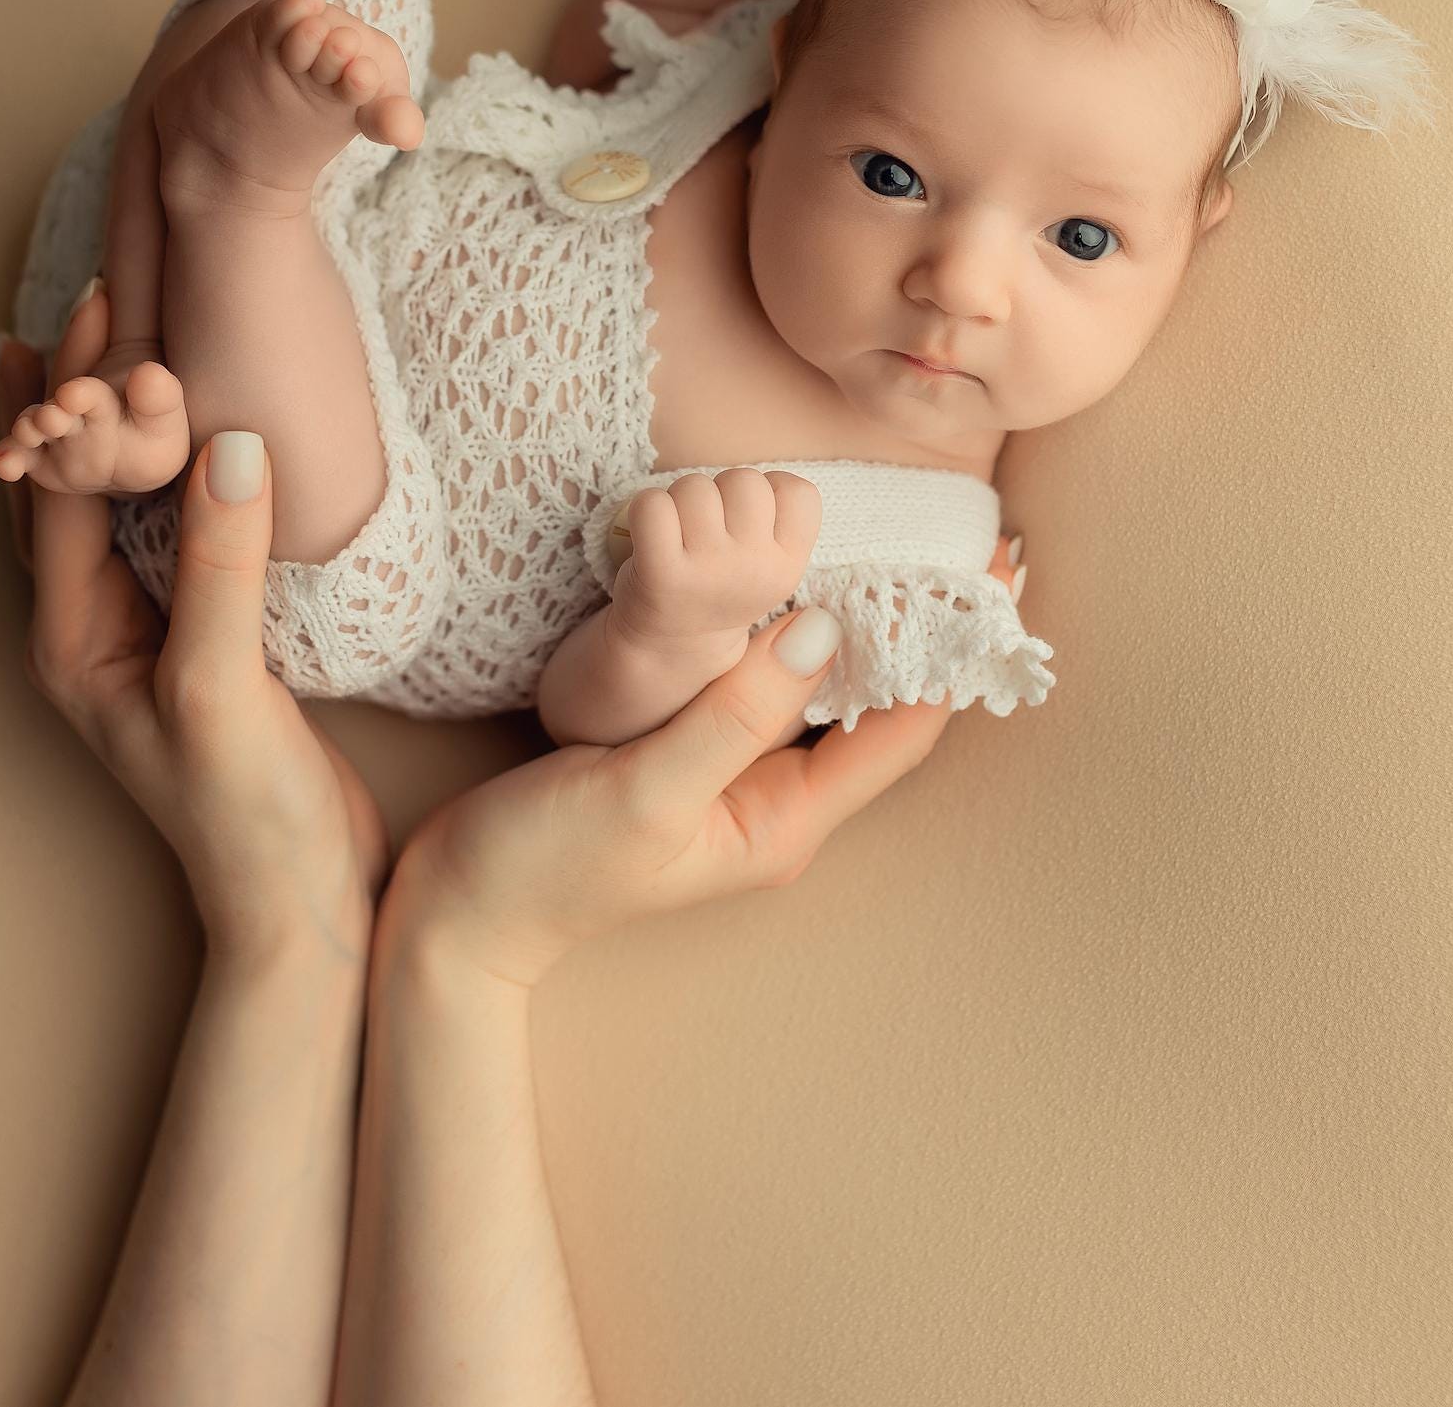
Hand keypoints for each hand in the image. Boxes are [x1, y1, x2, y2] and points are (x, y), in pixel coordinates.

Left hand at [0, 285, 388, 966]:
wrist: (301, 910)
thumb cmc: (245, 818)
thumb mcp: (224, 685)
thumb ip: (220, 567)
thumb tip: (227, 444)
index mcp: (74, 638)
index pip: (63, 488)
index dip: (79, 395)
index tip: (106, 304)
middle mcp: (94, 632)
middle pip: (68, 487)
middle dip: (76, 395)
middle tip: (97, 295)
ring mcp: (145, 640)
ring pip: (115, 507)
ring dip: (115, 426)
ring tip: (118, 343)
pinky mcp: (201, 645)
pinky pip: (169, 534)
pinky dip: (169, 472)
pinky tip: (194, 441)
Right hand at [384, 533, 1020, 990]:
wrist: (458, 908)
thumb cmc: (546, 865)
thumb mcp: (646, 788)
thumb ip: (735, 713)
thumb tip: (825, 629)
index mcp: (784, 822)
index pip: (900, 732)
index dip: (953, 656)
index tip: (994, 579)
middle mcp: (775, 801)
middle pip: (875, 706)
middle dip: (924, 631)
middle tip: (972, 547)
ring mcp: (733, 776)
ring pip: (821, 686)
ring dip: (861, 618)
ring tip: (904, 542)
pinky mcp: (690, 750)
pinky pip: (763, 678)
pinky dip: (788, 624)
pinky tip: (792, 574)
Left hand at [606, 467, 822, 668]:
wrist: (672, 645)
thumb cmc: (721, 584)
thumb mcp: (769, 565)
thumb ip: (779, 521)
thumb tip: (767, 480)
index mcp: (789, 566)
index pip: (797, 491)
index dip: (768, 491)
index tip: (748, 518)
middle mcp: (756, 568)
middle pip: (744, 480)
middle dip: (720, 491)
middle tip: (707, 526)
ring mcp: (710, 569)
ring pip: (696, 486)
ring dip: (680, 499)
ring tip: (679, 532)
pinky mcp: (662, 571)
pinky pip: (652, 504)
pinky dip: (645, 508)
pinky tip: (651, 533)